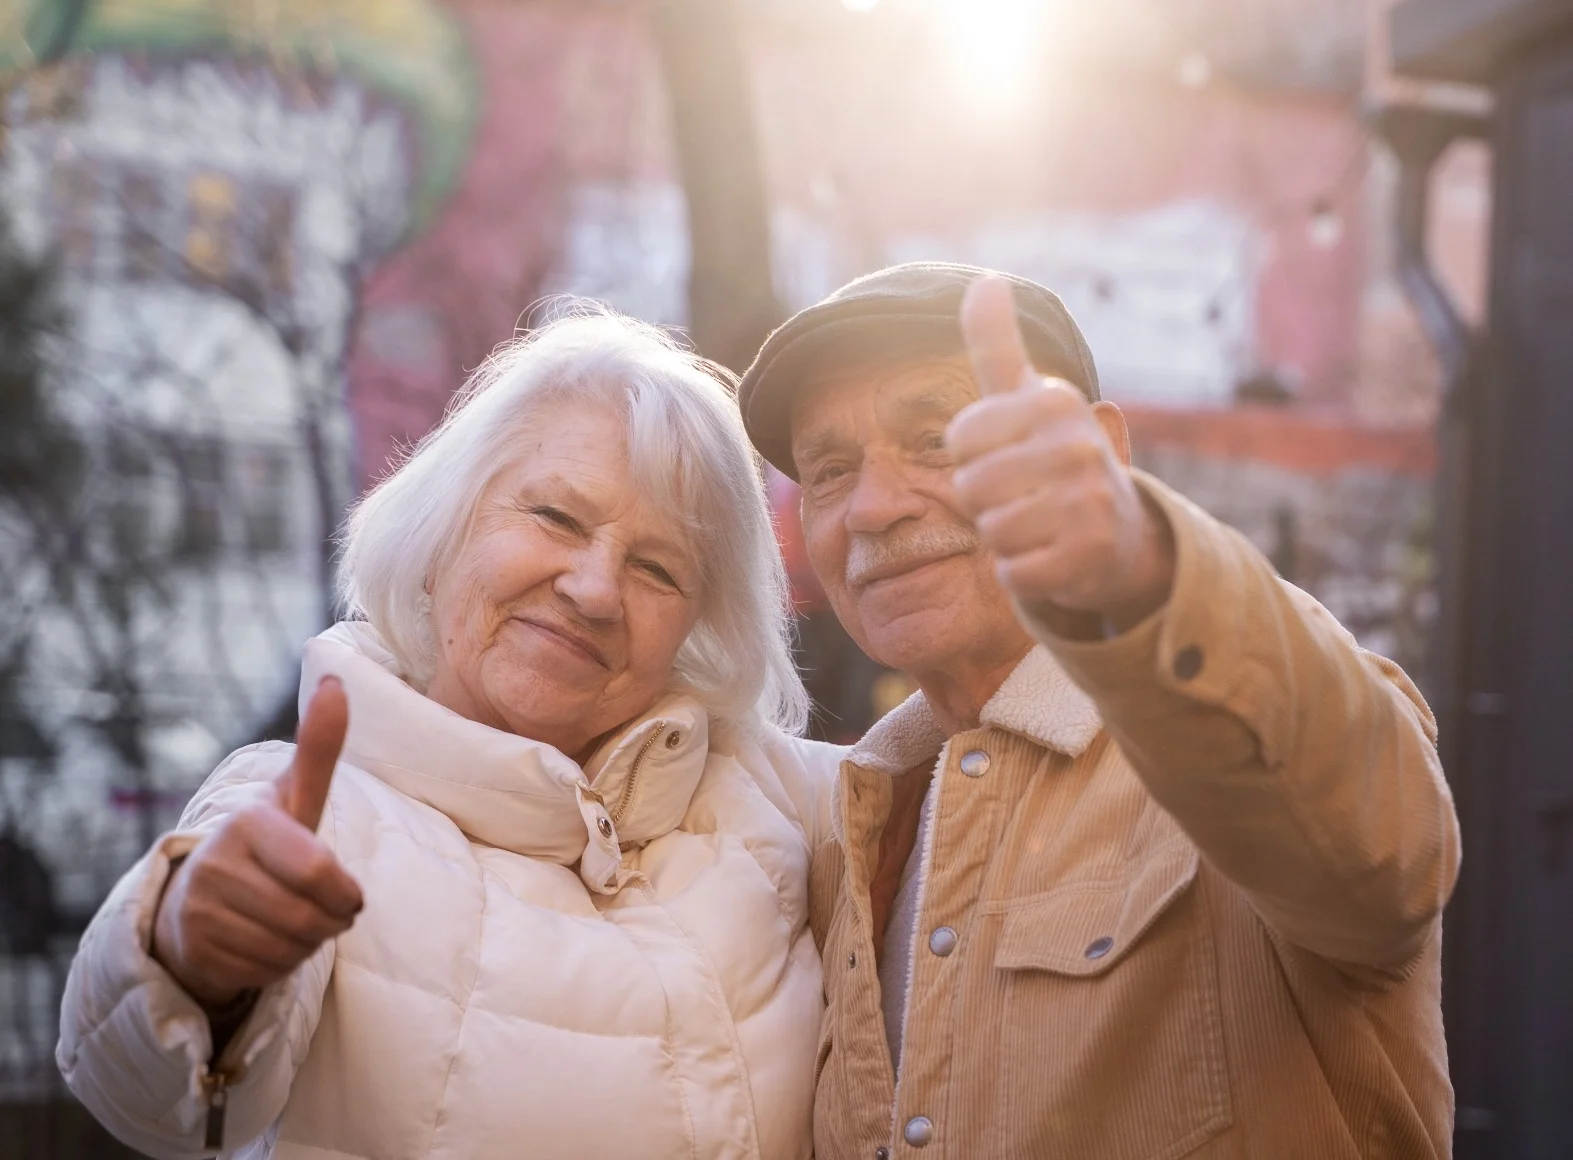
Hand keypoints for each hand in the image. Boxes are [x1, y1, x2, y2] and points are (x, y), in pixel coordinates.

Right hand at [152, 678, 362, 1010]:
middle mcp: (213, 862)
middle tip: (327, 912)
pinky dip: (280, 965)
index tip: (350, 894)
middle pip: (307, 917)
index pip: (317, 869)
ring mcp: (196, 909)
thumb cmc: (268, 842)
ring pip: (289, 948)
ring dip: (308, 944)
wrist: (199, 897)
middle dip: (331, 922)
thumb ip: (319, 746)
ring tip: (293, 922)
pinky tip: (265, 943)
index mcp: (249, 821)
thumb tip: (337, 681)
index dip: (345, 893)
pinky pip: (264, 972)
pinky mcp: (192, 951)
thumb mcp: (297, 797)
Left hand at [946, 275, 1174, 631]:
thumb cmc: (1054, 457)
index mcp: (1054, 401)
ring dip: (1005, 537)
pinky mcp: (1088, 558)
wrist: (1121, 531)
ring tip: (1040, 523)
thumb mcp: (1027, 397)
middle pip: (969, 488)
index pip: (959, 440)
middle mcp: (1077, 447)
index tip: (1010, 453)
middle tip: (1026, 496)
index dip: (974, 456)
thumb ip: (996, 344)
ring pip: (990, 531)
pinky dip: (1023, 573)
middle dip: (986, 501)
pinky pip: (1013, 573)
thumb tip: (983, 280)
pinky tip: (1052, 556)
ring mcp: (1089, 504)